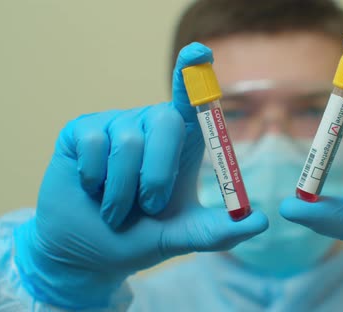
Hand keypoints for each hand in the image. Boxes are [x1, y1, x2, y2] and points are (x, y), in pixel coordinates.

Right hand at [13, 43, 267, 308]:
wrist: (91, 251)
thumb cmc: (142, 235)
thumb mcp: (183, 235)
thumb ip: (219, 230)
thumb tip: (261, 220)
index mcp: (182, 141)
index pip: (192, 97)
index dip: (193, 72)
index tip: (200, 53)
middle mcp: (151, 124)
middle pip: (164, 120)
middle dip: (159, 174)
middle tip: (150, 208)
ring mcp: (115, 124)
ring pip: (127, 142)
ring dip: (123, 191)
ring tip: (117, 212)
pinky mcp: (81, 130)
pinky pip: (93, 145)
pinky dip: (94, 180)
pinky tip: (92, 190)